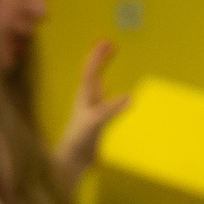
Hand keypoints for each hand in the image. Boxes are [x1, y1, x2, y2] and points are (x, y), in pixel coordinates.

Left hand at [55, 40, 126, 184]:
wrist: (73, 160)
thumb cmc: (80, 140)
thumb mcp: (95, 122)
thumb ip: (109, 109)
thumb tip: (130, 96)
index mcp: (85, 96)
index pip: (90, 71)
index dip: (97, 56)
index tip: (105, 43)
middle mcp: (87, 99)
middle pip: (93, 73)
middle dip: (100, 58)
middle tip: (109, 43)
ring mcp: (92, 108)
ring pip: (97, 83)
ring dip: (103, 69)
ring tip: (111, 57)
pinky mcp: (97, 118)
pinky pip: (105, 96)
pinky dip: (111, 87)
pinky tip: (117, 89)